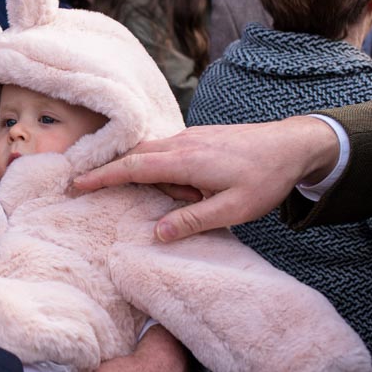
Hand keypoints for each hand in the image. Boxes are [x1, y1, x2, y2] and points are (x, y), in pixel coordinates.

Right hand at [74, 117, 338, 241]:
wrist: (294, 144)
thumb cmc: (266, 178)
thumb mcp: (233, 209)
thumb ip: (194, 220)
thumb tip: (157, 234)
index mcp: (186, 161)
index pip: (133, 167)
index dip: (102, 176)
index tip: (77, 183)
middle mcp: (182, 143)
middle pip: (135, 156)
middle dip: (113, 172)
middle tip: (90, 187)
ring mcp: (190, 137)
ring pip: (154, 155)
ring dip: (156, 178)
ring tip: (194, 199)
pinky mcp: (198, 137)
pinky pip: (169, 152)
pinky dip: (167, 170)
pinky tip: (193, 188)